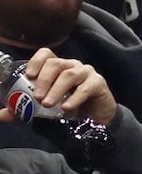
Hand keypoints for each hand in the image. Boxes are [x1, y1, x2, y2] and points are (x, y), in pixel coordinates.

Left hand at [0, 48, 117, 125]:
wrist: (98, 119)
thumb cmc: (71, 107)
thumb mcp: (45, 107)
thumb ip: (24, 110)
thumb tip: (0, 116)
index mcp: (58, 67)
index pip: (46, 54)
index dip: (36, 62)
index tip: (29, 76)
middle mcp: (72, 66)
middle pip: (56, 64)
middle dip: (44, 80)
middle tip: (37, 97)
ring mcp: (86, 73)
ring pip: (69, 75)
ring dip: (56, 89)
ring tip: (48, 104)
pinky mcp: (98, 83)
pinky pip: (85, 87)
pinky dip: (75, 98)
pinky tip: (67, 108)